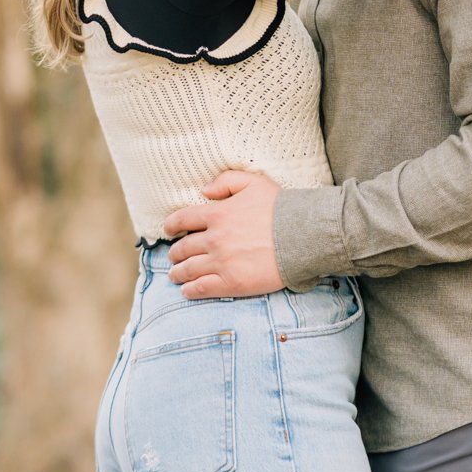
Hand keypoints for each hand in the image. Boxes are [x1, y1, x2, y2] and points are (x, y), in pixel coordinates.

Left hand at [161, 171, 284, 298]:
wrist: (302, 236)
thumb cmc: (282, 208)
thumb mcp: (255, 183)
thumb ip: (227, 181)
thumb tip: (204, 190)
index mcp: (217, 214)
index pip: (182, 219)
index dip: (171, 225)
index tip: (169, 230)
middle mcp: (214, 239)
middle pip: (183, 248)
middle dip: (175, 253)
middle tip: (174, 256)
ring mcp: (222, 263)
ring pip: (188, 270)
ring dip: (178, 272)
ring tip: (175, 275)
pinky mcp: (232, 283)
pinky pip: (201, 288)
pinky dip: (190, 290)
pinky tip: (187, 290)